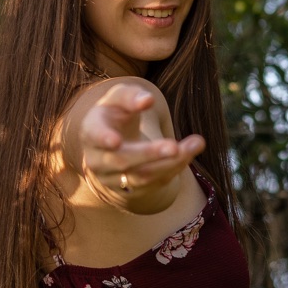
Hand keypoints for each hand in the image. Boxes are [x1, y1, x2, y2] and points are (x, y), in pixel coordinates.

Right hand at [78, 83, 203, 204]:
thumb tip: (147, 100)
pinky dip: (175, 168)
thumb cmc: (115, 113)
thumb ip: (131, 96)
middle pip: (122, 161)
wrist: (111, 142)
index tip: (115, 141)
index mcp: (91, 131)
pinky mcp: (130, 191)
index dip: (104, 139)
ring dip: (170, 162)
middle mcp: (97, 160)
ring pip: (142, 176)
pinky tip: (190, 151)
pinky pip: (154, 183)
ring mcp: (112, 179)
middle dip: (149, 154)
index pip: (95, 136)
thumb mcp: (119, 98)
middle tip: (174, 146)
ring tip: (195, 143)